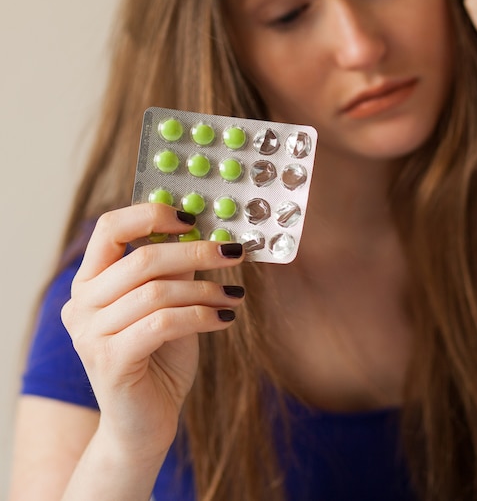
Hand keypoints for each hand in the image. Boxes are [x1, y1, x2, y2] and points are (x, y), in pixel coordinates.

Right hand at [61, 203, 244, 462]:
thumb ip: (176, 271)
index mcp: (90, 281)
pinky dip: (202, 316)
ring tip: (235, 296)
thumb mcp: (168, 304)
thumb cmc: (159, 357)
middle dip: (196, 252)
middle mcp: (82, 303)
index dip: (151, 214)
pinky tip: (226, 320)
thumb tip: (206, 234)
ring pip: (157, 292)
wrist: (144, 423)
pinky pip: (164, 322)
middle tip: (234, 252)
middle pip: (141, 259)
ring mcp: (90, 333)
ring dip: (206, 290)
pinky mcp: (110, 360)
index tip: (193, 218)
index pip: (110, 228)